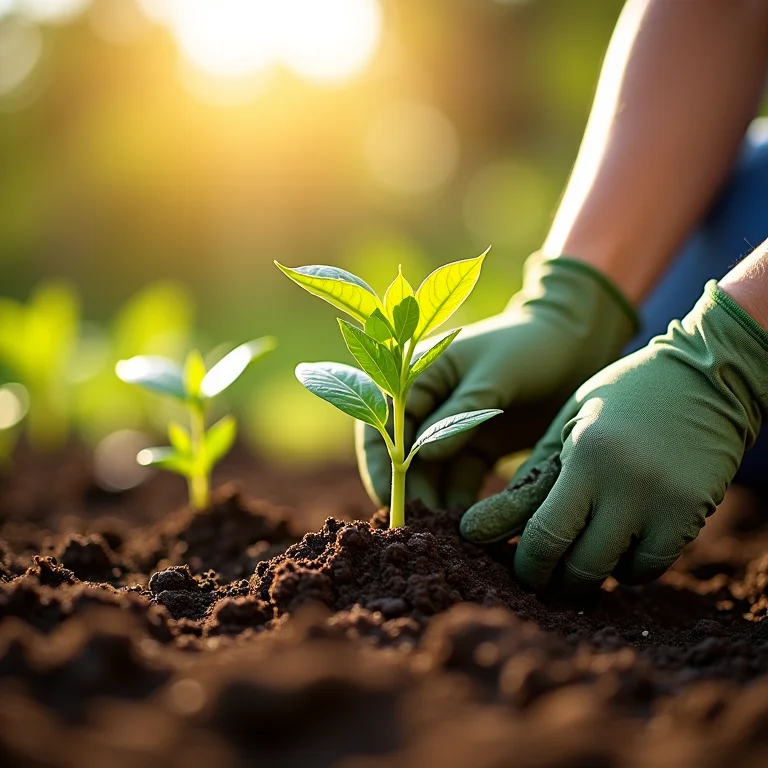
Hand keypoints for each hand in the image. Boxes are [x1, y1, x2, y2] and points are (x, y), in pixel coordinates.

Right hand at [356, 254, 637, 508]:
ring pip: (432, 474)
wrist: (577, 348)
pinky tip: (472, 527)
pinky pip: (462, 481)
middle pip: (403, 456)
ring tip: (447, 534)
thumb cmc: (531, 346)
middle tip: (421, 528)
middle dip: (410, 491)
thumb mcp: (493, 375)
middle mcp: (429, 406)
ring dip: (435, 502)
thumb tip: (420, 458)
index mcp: (418, 376)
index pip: (384, 423)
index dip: (383, 462)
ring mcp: (452, 430)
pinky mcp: (478, 449)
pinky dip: (462, 503)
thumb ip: (459, 414)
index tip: (392, 497)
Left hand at [461, 281, 767, 595]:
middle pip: (580, 565)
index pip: (545, 535)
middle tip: (546, 575)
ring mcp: (665, 500)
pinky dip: (629, 566)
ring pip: (616, 572)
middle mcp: (627, 481)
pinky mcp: (694, 511)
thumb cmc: (621, 397)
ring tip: (581, 551)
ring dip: (591, 573)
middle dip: (555, 580)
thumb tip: (477, 530)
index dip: (528, 565)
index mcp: (586, 454)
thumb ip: (528, 479)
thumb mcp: (567, 425)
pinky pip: (652, 565)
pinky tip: (619, 543)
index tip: (520, 568)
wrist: (704, 377)